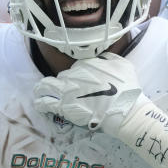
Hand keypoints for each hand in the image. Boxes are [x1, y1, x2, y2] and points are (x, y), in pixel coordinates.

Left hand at [34, 54, 167, 167]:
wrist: (126, 110)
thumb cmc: (128, 89)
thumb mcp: (123, 64)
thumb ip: (109, 58)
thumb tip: (102, 57)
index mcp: (87, 63)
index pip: (75, 68)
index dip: (76, 76)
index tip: (79, 84)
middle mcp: (74, 74)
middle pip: (62, 76)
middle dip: (62, 83)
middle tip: (64, 91)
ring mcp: (67, 90)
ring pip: (46, 86)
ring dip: (42, 89)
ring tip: (39, 93)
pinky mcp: (63, 106)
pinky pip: (45, 102)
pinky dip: (40, 103)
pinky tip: (39, 105)